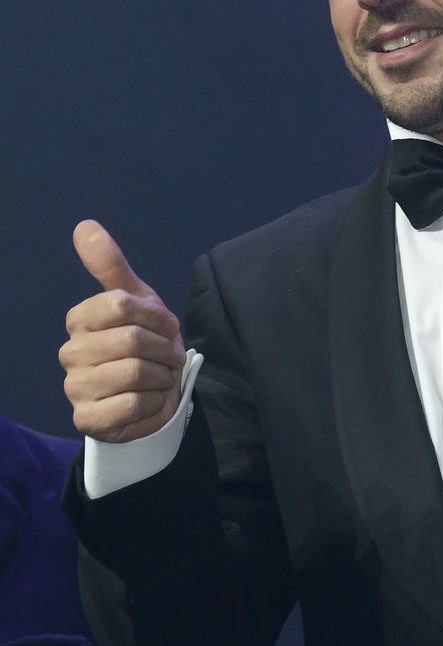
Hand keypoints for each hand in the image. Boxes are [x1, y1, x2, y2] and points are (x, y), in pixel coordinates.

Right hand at [60, 220, 184, 442]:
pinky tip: (149, 399)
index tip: (166, 327)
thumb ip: (112, 266)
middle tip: (169, 357)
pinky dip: (153, 401)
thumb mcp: (138, 300)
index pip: (123, 304)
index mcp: (80, 319)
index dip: (157, 317)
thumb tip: (84, 225)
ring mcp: (74, 388)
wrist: (153, 395)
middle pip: (132, 339)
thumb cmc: (146, 343)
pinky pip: (131, 404)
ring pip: (133, 372)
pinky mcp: (86, 420)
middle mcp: (70, 352)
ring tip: (160, 377)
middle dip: (165, 349)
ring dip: (161, 376)